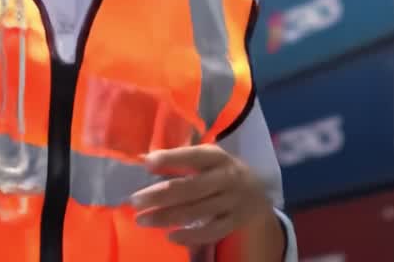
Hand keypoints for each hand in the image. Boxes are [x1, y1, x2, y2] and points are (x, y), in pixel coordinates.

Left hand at [130, 145, 273, 246]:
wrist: (258, 193)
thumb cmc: (221, 171)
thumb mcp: (207, 159)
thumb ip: (181, 160)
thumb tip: (144, 161)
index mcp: (218, 157)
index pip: (193, 156)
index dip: (171, 158)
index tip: (147, 162)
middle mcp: (227, 178)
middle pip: (191, 188)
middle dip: (161, 195)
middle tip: (135, 200)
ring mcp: (232, 202)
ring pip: (197, 212)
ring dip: (167, 217)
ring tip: (142, 220)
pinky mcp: (234, 222)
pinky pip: (211, 232)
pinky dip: (190, 236)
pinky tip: (169, 236)